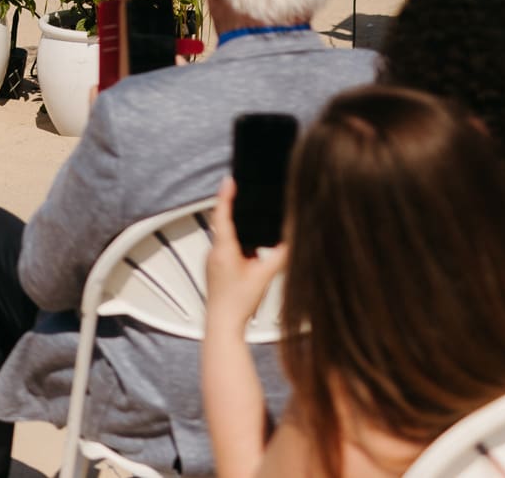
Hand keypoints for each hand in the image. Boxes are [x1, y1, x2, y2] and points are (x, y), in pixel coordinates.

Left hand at [206, 176, 286, 334]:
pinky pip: (227, 248)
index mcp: (223, 250)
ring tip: (251, 216)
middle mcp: (214, 252)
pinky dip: (238, 242)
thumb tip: (291, 242)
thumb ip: (279, 257)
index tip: (230, 181)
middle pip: (223, 223)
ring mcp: (213, 261)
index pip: (222, 215)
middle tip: (242, 191)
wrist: (222, 324)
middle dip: (233, 207)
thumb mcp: (263, 277)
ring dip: (238, 227)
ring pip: (226, 237)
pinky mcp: (216, 269)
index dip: (226, 196)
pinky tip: (251, 247)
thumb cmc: (237, 304)